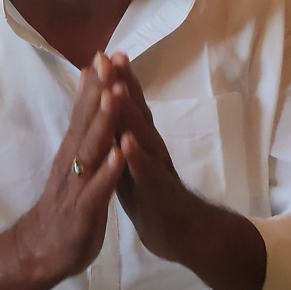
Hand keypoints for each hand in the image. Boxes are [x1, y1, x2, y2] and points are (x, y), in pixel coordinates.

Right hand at [0, 67, 126, 289]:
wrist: (40, 253)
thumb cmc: (65, 209)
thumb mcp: (75, 168)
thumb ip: (82, 136)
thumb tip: (89, 102)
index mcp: (74, 152)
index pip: (85, 112)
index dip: (97, 83)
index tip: (107, 52)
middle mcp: (72, 162)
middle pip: (87, 121)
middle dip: (100, 90)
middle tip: (109, 60)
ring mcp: (76, 186)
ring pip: (91, 149)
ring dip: (103, 122)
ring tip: (114, 95)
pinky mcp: (82, 212)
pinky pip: (97, 189)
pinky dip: (108, 171)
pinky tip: (119, 154)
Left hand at [98, 52, 206, 260]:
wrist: (186, 236)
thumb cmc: (156, 199)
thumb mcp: (135, 164)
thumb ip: (125, 138)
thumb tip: (113, 113)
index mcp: (143, 144)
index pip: (130, 107)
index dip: (118, 80)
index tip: (104, 53)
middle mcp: (152, 150)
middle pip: (136, 112)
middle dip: (124, 84)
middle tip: (112, 56)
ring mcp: (156, 170)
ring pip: (142, 137)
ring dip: (130, 113)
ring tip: (117, 88)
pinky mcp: (157, 194)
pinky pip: (146, 174)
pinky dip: (136, 158)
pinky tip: (126, 143)